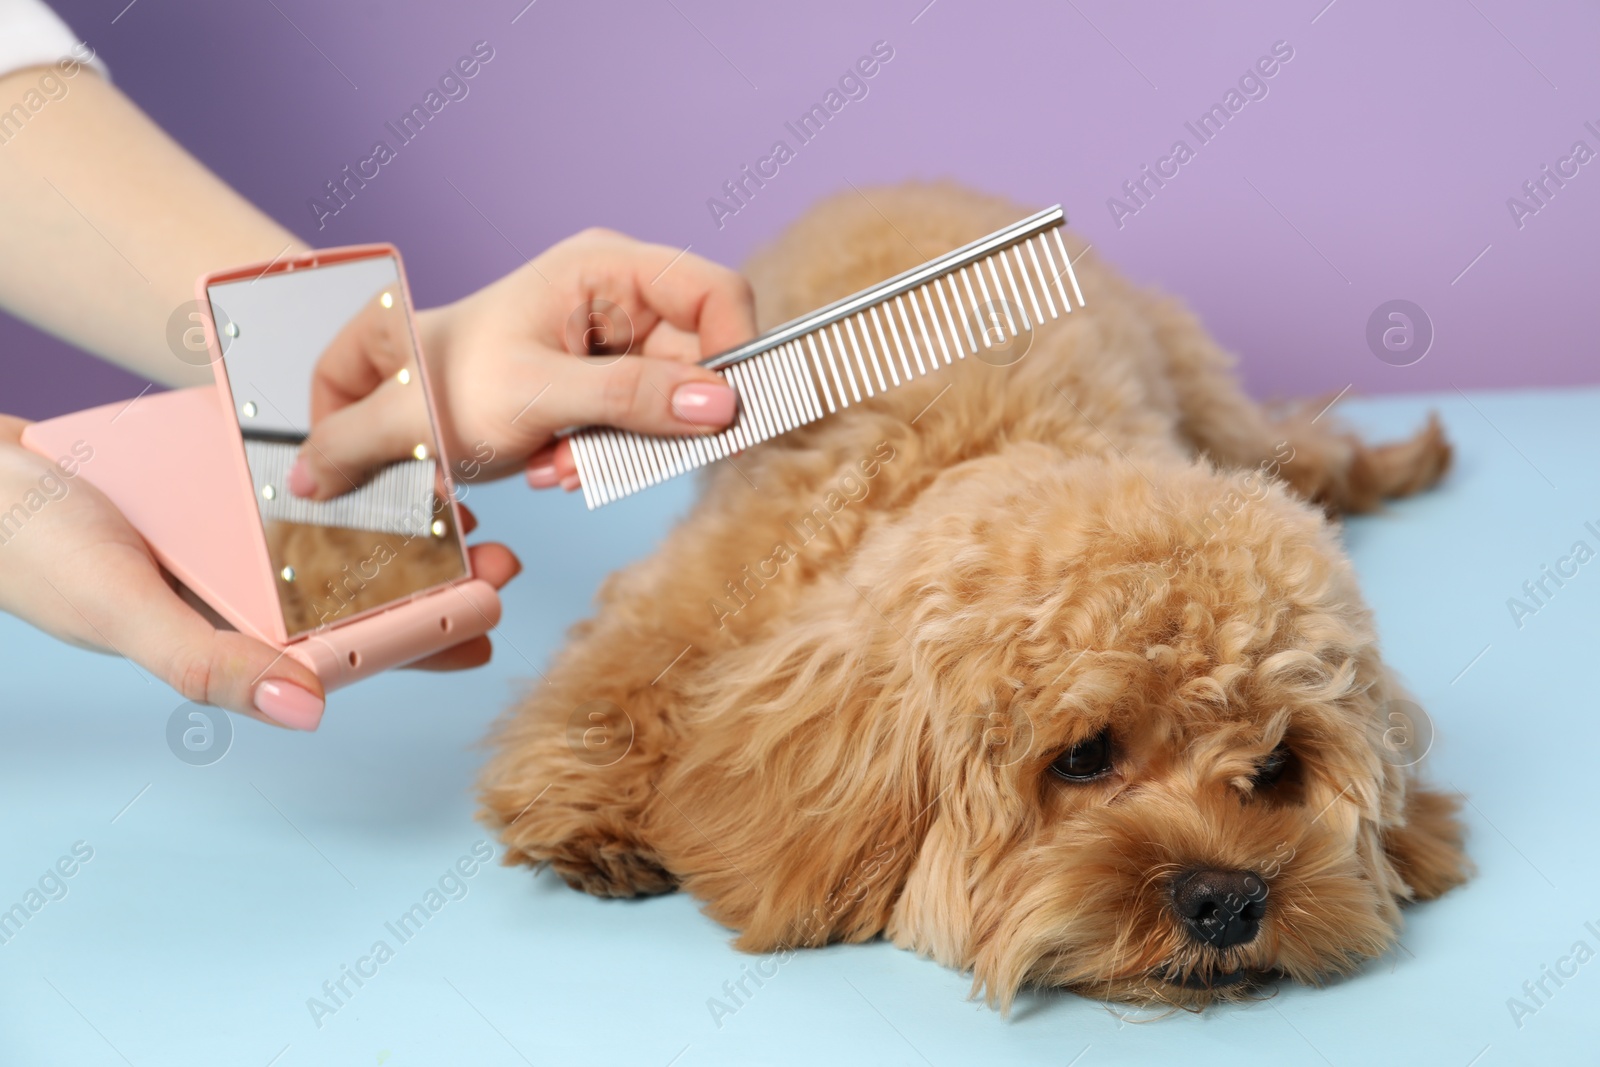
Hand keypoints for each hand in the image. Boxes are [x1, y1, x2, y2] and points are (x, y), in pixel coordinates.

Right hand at [0, 417, 519, 729]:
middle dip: (436, 586)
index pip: (348, 652)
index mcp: (234, 637)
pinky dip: (350, 481)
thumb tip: (312, 710)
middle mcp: (244, 595)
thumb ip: (206, 663)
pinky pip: (303, 488)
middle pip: (361, 597)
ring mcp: (237, 541)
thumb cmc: (34, 550)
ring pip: (342, 542)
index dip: (421, 639)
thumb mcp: (122, 609)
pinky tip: (395, 462)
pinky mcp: (225, 489)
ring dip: (407, 532)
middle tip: (503, 561)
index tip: (490, 617)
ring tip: (468, 515)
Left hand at [286, 228, 755, 497]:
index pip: (716, 293)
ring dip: (621, 450)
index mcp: (604, 266)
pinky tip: (553, 461)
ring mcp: (616, 340)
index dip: (733, 351)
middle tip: (596, 461)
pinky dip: (604, 456)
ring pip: (672, 404)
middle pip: (699, 359)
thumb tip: (723, 405)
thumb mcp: (536, 394)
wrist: (394, 414)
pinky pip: (642, 425)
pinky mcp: (606, 383)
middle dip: (655, 422)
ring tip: (556, 465)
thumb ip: (631, 398)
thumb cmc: (442, 384)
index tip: (719, 418)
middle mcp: (621, 295)